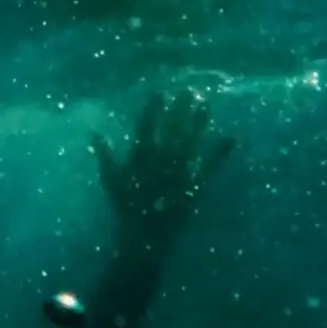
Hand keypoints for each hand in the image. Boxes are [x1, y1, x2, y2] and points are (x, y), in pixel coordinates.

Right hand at [92, 92, 233, 251]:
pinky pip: (210, 166)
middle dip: (181, 108)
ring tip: (205, 103)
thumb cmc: (125, 207)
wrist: (143, 237)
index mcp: (141, 156)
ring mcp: (181, 171)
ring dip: (199, 122)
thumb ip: (105, 155)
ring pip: (191, 140)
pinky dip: (221, 152)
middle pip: (173, 127)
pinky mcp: (195, 184)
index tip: (161, 92)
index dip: (154, 107)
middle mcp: (162, 158)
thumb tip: (95, 133)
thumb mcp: (110, 180)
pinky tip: (231, 138)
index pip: (147, 125)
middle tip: (190, 90)